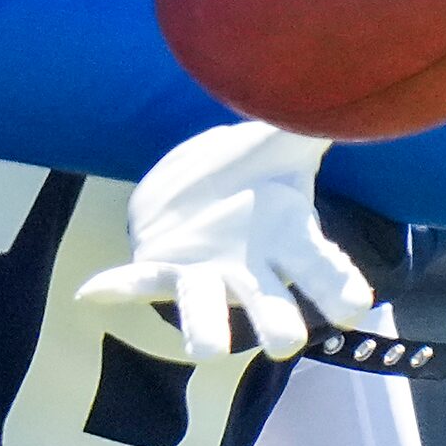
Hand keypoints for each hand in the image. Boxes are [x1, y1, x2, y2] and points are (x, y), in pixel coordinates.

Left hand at [77, 121, 374, 360]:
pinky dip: (118, 287)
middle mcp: (255, 272)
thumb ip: (311, 127)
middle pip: (273, 305)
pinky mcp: (163, 269)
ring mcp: (208, 275)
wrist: (203, 185)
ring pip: (207, 307)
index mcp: (294, 242)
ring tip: (203, 349)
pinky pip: (141, 281)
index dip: (338, 289)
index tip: (353, 306)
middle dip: (278, 323)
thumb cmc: (258, 172)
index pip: (325, 272)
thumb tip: (352, 97)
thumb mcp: (285, 144)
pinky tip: (92, 291)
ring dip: (205, 327)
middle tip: (285, 342)